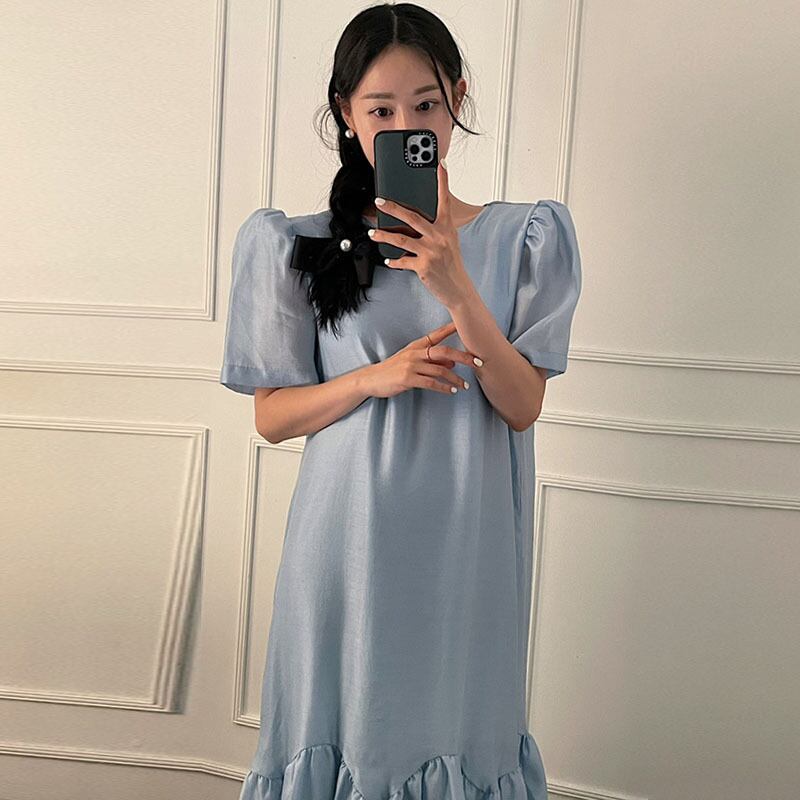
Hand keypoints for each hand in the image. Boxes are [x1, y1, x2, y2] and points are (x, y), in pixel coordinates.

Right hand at [362, 321, 480, 398]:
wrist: (371, 379)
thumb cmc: (393, 370)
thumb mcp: (412, 361)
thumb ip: (432, 361)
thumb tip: (453, 364)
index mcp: (416, 346)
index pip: (437, 335)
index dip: (452, 329)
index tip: (467, 326)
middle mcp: (415, 353)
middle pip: (444, 352)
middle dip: (464, 357)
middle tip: (478, 362)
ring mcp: (411, 365)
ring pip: (440, 370)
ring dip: (455, 379)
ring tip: (465, 385)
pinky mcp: (408, 379)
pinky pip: (430, 383)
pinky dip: (443, 387)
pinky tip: (451, 391)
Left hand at [368, 161, 472, 308]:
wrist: (458, 289)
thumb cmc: (451, 264)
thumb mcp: (449, 242)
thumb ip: (435, 229)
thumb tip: (410, 221)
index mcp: (446, 228)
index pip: (444, 200)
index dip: (443, 181)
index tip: (440, 164)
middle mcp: (439, 237)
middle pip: (412, 217)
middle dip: (393, 208)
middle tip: (380, 201)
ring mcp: (431, 252)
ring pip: (401, 239)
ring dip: (383, 235)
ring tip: (372, 233)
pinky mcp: (423, 267)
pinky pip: (402, 261)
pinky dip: (393, 261)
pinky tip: (387, 259)